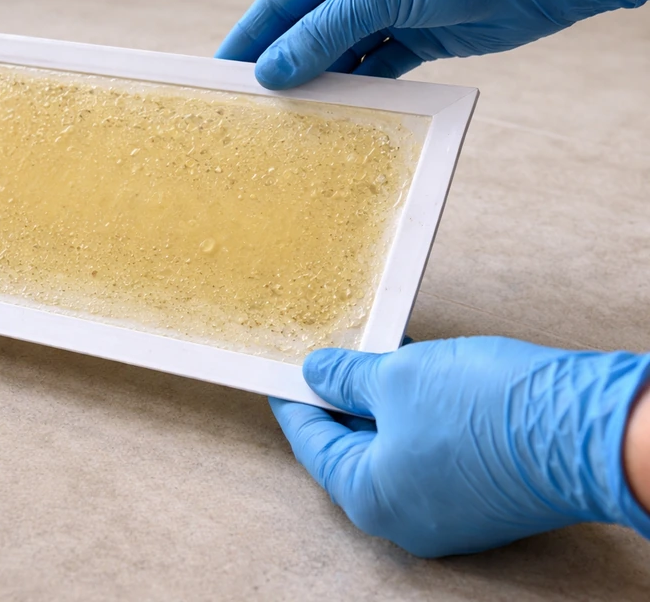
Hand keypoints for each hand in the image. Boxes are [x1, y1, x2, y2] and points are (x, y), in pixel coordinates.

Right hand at [216, 0, 647, 86]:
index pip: (282, 0)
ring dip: (321, 83)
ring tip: (291, 118)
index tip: (221, 69)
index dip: (251, 34)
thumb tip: (271, 72)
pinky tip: (341, 112)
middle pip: (308, 30)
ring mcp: (392, 12)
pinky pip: (377, 70)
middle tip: (251, 105)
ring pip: (341, 55)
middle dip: (283, 64)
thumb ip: (322, 34)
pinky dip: (360, 90)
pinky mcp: (421, 40)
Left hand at [271, 338, 649, 556]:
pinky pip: (432, 452)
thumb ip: (347, 377)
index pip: (313, 443)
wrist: (588, 428)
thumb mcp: (397, 377)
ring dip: (383, 401)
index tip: (283, 375)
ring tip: (374, 354)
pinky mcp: (484, 494)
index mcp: (370, 498)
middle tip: (329, 356)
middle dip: (342, 398)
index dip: (296, 400)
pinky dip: (418, 415)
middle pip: (354, 448)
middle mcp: (407, 517)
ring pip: (396, 447)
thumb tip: (319, 372)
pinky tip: (418, 372)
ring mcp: (449, 511)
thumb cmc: (487, 409)